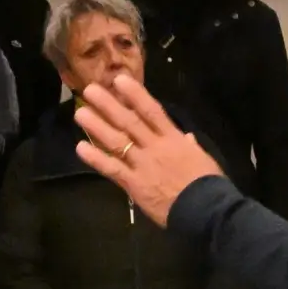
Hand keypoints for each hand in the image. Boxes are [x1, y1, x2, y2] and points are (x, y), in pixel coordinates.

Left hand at [72, 73, 223, 224]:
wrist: (206, 209)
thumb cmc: (208, 183)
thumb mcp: (202, 158)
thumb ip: (190, 146)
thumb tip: (186, 137)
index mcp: (174, 139)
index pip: (152, 111)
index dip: (135, 94)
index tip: (119, 80)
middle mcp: (155, 147)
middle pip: (129, 122)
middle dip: (109, 105)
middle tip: (90, 90)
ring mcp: (143, 165)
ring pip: (117, 141)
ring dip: (97, 126)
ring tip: (80, 113)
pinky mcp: (134, 184)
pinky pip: (112, 169)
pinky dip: (96, 158)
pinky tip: (80, 147)